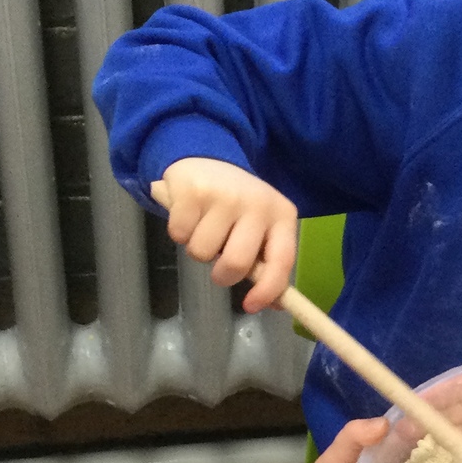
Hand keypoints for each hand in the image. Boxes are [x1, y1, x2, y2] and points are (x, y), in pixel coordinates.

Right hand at [156, 158, 297, 312]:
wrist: (206, 157)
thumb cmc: (236, 203)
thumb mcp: (260, 226)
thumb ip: (266, 261)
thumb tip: (273, 304)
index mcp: (282, 214)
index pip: (282, 260)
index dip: (269, 290)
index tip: (251, 306)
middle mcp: (257, 203)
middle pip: (237, 263)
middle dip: (223, 275)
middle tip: (217, 261)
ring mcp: (224, 195)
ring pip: (202, 253)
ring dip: (198, 249)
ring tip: (204, 227)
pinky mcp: (192, 191)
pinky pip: (179, 235)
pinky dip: (179, 233)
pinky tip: (189, 215)